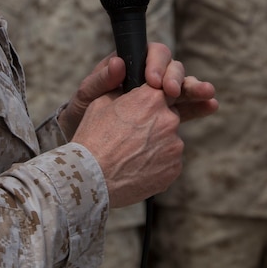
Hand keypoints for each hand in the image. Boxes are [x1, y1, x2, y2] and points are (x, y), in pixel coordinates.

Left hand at [57, 43, 216, 138]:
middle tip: (174, 93)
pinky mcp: (167, 119)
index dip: (156, 63)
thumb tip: (119, 63)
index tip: (153, 81)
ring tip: (208, 94)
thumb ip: (99, 81)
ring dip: (196, 89)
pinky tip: (210, 107)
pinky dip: (199, 107)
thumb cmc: (81, 117)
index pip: (151, 54)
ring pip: (184, 88)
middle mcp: (149, 79)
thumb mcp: (85, 99)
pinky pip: (186, 110)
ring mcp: (160, 99)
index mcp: (131, 68)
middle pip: (172, 69)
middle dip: (178, 78)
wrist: (86, 152)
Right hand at [73, 85, 184, 207]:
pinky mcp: (175, 167)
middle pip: (168, 116)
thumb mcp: (101, 103)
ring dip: (157, 144)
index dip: (151, 101)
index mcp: (152, 99)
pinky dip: (158, 164)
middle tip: (133, 136)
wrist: (91, 178)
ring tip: (133, 155)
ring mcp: (174, 145)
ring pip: (169, 140)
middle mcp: (168, 119)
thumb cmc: (93, 139)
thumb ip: (123, 91)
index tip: (141, 110)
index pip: (163, 91)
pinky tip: (138, 168)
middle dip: (155, 123)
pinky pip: (170, 161)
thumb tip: (131, 89)